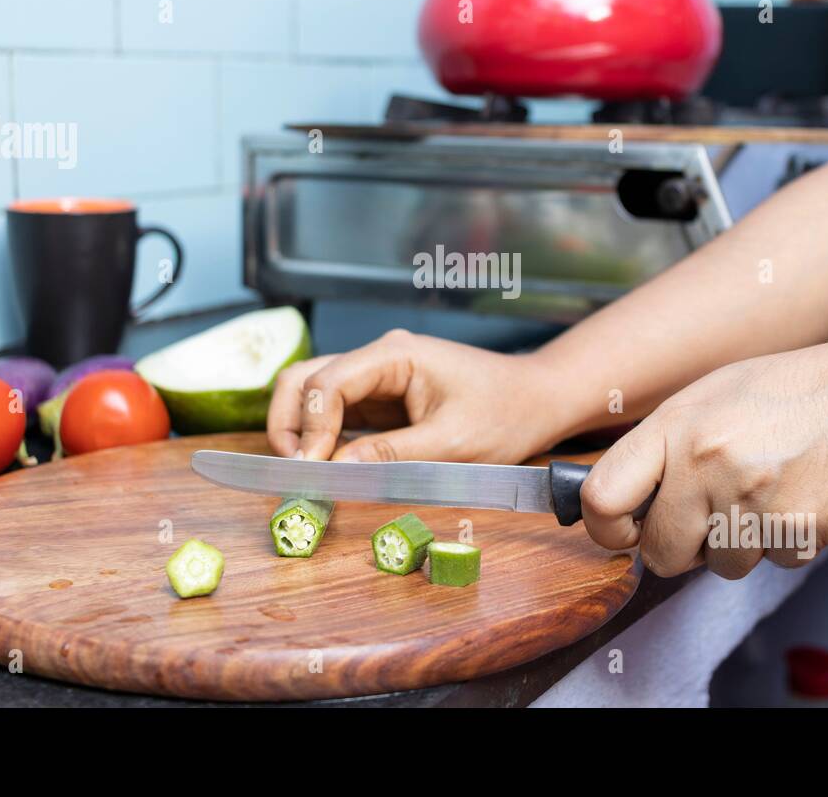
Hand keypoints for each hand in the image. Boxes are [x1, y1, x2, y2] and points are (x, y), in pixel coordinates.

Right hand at [266, 330, 566, 463]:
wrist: (537, 402)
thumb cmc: (506, 415)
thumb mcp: (452, 445)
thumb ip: (391, 456)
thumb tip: (336, 471)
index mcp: (396, 354)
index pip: (327, 381)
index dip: (310, 426)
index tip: (312, 468)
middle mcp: (378, 358)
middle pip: (305, 378)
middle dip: (290, 423)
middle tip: (299, 471)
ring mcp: (377, 377)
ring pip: (312, 393)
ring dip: (300, 429)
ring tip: (309, 472)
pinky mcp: (381, 400)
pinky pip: (335, 412)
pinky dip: (321, 438)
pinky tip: (328, 467)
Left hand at [580, 339, 827, 578]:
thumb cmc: (799, 396)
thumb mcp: (716, 396)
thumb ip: (667, 445)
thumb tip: (625, 500)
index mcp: (677, 423)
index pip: (602, 496)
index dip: (606, 529)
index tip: (625, 532)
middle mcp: (706, 460)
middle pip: (661, 553)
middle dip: (686, 548)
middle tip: (719, 514)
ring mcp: (752, 497)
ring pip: (721, 566)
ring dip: (744, 544)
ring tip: (774, 491)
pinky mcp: (797, 528)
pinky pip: (774, 562)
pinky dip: (789, 542)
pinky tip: (805, 496)